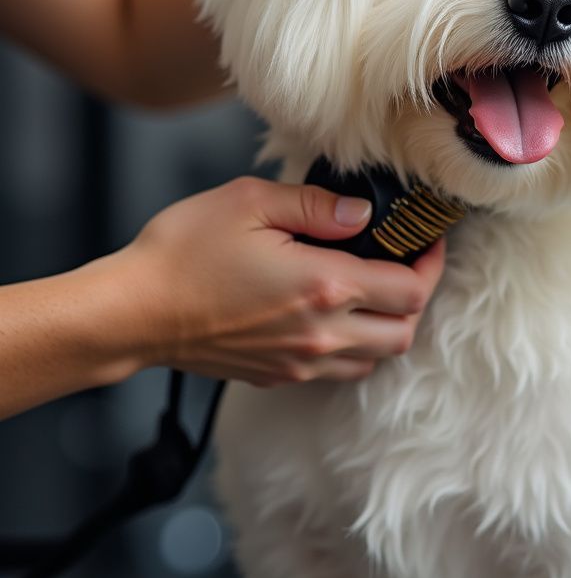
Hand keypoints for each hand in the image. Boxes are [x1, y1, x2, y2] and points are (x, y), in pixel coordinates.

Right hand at [119, 176, 445, 385]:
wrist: (132, 313)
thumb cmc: (184, 251)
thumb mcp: (251, 202)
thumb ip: (317, 205)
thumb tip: (363, 214)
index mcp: (323, 286)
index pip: (410, 289)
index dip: (431, 263)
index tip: (426, 240)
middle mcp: (321, 333)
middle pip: (405, 332)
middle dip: (418, 297)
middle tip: (408, 263)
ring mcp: (300, 361)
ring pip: (376, 358)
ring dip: (390, 326)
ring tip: (377, 288)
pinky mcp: (279, 375)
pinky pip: (340, 370)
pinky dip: (357, 347)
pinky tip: (339, 314)